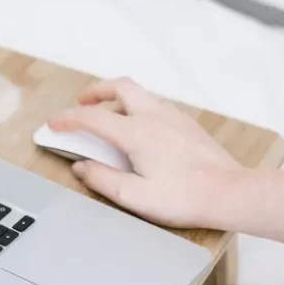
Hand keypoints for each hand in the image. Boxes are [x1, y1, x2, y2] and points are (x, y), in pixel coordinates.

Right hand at [47, 78, 241, 227]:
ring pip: (141, 93)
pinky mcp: (188, 126)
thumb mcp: (134, 196)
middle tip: (81, 103)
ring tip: (108, 116)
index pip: (92, 117)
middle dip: (96, 91)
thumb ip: (102, 179)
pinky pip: (157, 105)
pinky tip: (139, 129)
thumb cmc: (185, 198)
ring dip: (118, 98)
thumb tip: (82, 167)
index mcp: (137, 133)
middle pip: (120, 86)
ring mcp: (174, 118)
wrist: (230, 193)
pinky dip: (138, 107)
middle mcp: (155, 117)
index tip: (54, 125)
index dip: (68, 120)